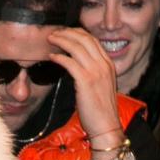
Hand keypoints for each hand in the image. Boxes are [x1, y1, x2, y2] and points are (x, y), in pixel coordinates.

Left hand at [46, 26, 123, 145]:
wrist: (106, 126)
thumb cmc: (101, 112)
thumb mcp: (101, 86)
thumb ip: (92, 74)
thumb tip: (77, 68)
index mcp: (108, 64)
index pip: (93, 40)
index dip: (77, 33)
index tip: (65, 33)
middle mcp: (103, 64)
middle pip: (84, 39)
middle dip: (67, 32)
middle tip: (54, 33)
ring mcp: (95, 71)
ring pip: (76, 47)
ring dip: (61, 40)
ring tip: (50, 39)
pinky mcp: (85, 80)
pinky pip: (70, 62)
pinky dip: (59, 57)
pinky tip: (52, 56)